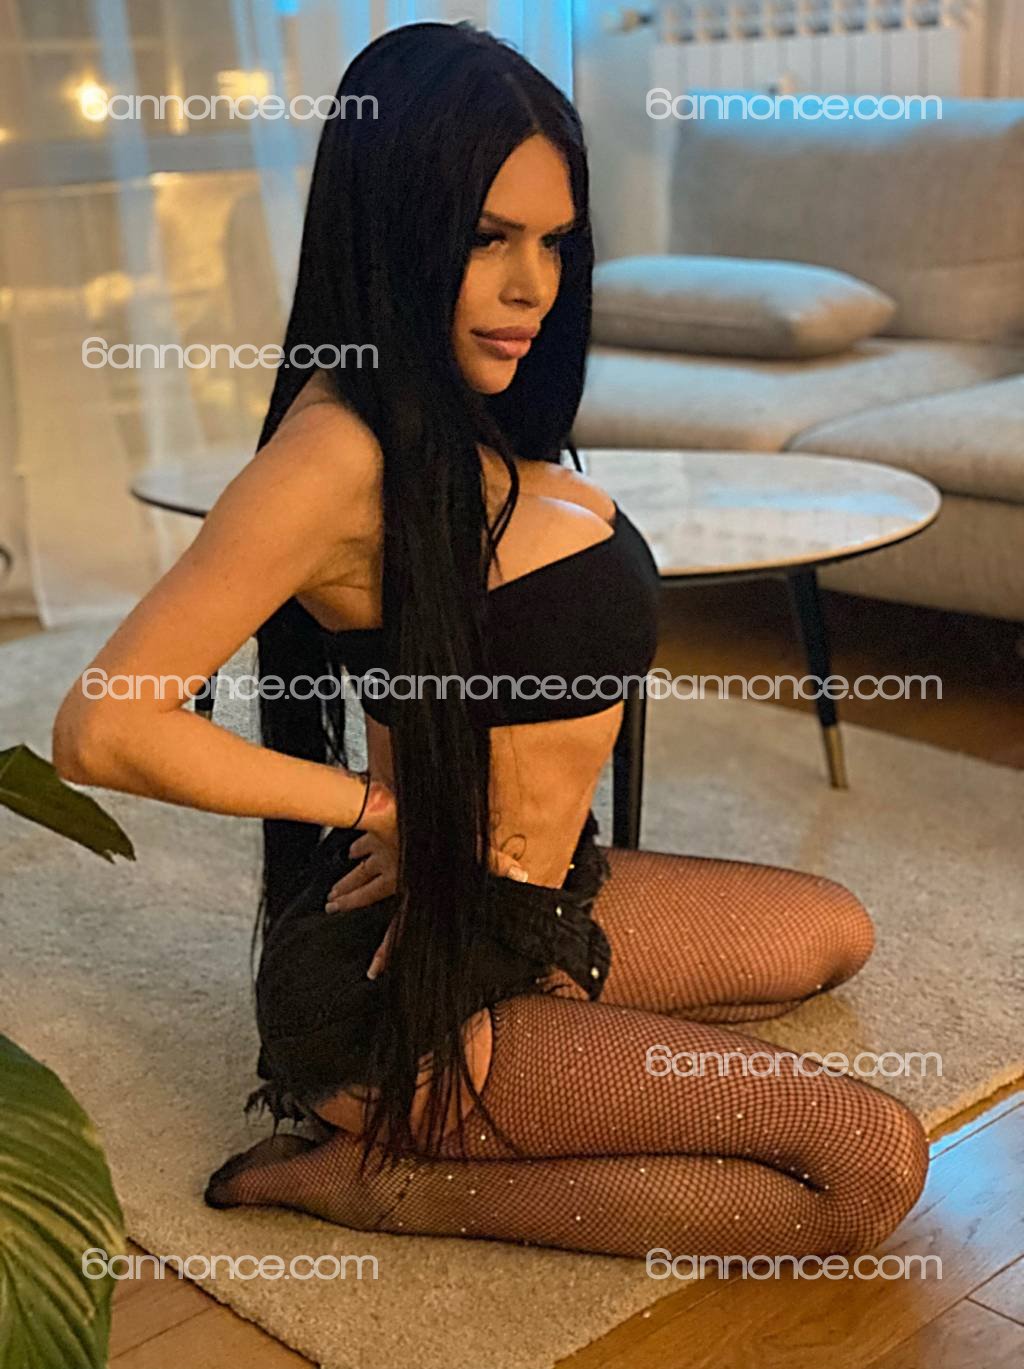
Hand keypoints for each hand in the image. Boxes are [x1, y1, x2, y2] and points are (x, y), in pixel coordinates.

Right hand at [323, 780, 531, 977]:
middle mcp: (389, 872)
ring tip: (331, 897)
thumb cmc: (434, 829)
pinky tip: (347, 854)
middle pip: (365, 895)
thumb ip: (496, 862)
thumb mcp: (473, 847)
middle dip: (350, 905)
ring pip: (358, 874)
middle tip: (335, 915)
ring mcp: (378, 852)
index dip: (385, 952)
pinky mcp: (375, 832)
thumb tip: (522, 874)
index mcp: (409, 884)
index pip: (396, 926)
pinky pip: (361, 846)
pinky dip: (354, 852)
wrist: (401, 802)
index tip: (373, 972)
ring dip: (345, 886)